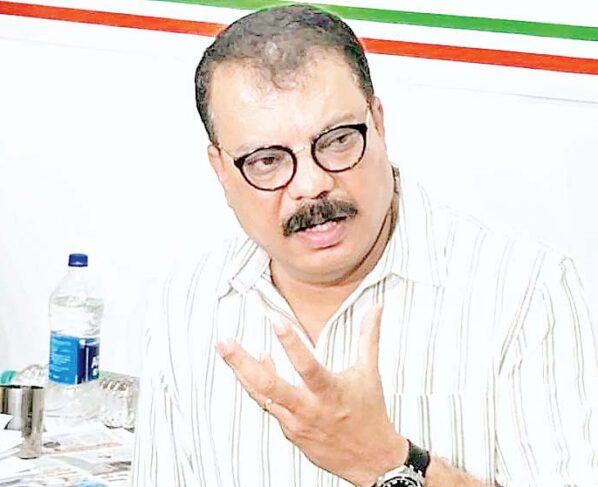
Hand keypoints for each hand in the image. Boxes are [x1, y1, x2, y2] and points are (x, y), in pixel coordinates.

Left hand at [216, 304, 407, 486]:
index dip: (291, 344)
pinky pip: (268, 406)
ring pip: (261, 397)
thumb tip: (376, 307)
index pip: (307, 367)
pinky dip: (259, 386)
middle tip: (224, 342)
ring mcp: (296, 422)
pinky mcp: (290, 432)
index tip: (275, 321)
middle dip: (242, 363)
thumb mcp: (369, 372)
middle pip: (268, 387)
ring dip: (242, 372)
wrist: (370, 459)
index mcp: (331, 393)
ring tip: (226, 349)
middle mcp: (309, 409)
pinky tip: (258, 365)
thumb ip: (368, 337)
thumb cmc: (370, 411)